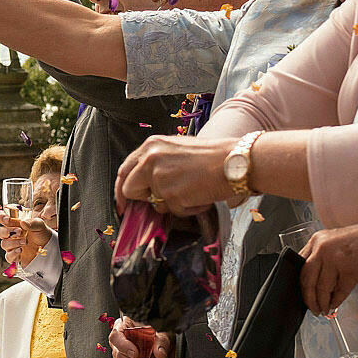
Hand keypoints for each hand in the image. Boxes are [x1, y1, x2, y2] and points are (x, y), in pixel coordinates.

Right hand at [0, 207, 50, 270]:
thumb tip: (23, 222)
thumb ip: (32, 222)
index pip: (0, 218)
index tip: (7, 219)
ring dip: (13, 243)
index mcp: (14, 223)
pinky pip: (8, 256)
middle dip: (6, 231)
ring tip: (25, 242)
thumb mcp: (40, 225)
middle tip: (19, 231)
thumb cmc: (41, 233)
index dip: (0, 217)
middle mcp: (10, 234)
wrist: (48, 246)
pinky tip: (20, 250)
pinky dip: (13, 253)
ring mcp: (12, 245)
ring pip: (4, 244)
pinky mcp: (15, 256)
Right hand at [109, 319, 172, 357]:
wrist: (159, 348)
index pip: (116, 336)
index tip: (135, 354)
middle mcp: (118, 342)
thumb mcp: (162, 336)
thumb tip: (160, 354)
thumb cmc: (155, 338)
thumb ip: (161, 344)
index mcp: (122, 327)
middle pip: (119, 355)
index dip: (124, 346)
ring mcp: (120, 355)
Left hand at [115, 134, 237, 216]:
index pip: (124, 170)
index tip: (123, 202)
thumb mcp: (176, 149)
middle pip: (129, 189)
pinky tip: (200, 195)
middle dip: (144, 199)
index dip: (122, 189)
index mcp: (150, 146)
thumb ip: (157, 163)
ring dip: (173, 203)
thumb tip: (146, 184)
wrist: (235, 161)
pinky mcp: (172, 195)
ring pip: (155, 204)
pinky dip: (188, 208)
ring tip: (193, 189)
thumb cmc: (213, 156)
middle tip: (162, 201)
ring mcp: (159, 178)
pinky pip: (174, 211)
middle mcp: (150, 160)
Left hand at [295, 223, 357, 315]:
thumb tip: (316, 279)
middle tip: (311, 307)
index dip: (300, 282)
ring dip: (322, 302)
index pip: (300, 264)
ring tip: (323, 310)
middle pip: (307, 278)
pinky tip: (334, 306)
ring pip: (321, 288)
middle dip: (308, 297)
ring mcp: (334, 260)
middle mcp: (322, 249)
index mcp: (317, 240)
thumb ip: (324, 256)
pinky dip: (336, 301)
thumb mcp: (337, 241)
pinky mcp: (349, 271)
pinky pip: (338, 292)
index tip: (302, 292)